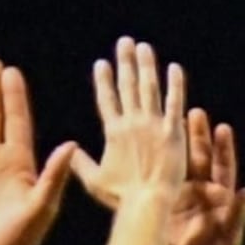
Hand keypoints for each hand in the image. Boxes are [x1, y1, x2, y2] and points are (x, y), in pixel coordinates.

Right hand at [85, 37, 187, 206]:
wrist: (147, 202)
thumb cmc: (121, 197)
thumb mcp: (95, 181)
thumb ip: (80, 163)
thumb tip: (68, 150)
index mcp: (113, 132)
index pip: (107, 99)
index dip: (104, 81)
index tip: (101, 63)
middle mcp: (132, 123)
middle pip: (127, 86)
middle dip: (125, 62)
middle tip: (124, 42)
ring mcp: (153, 125)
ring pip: (149, 88)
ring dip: (146, 65)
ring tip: (144, 47)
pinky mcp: (173, 132)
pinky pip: (175, 103)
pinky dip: (175, 85)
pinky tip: (175, 69)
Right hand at [164, 108, 244, 244]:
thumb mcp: (227, 241)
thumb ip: (237, 216)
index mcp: (219, 198)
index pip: (223, 167)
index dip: (223, 148)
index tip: (222, 127)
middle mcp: (200, 191)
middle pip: (201, 157)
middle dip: (199, 135)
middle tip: (194, 112)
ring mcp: (179, 194)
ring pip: (179, 163)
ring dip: (177, 143)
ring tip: (173, 119)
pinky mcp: (161, 201)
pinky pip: (160, 177)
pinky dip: (157, 161)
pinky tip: (150, 145)